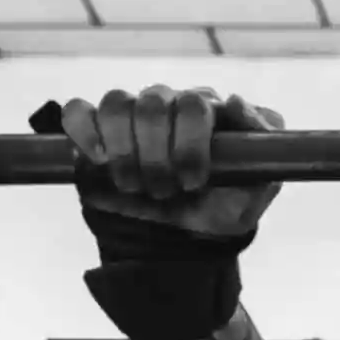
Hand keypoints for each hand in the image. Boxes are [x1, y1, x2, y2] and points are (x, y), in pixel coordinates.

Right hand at [48, 86, 281, 246]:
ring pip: (116, 104)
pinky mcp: (97, 132)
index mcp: (208, 109)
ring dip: (124, 153)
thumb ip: (261, 139)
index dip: (189, 144)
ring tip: (137, 186)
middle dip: (156, 157)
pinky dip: (84, 131)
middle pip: (151, 104)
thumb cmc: (225, 207)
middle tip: (166, 191)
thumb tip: (233, 100)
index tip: (194, 182)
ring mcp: (131, 114)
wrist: (186, 240)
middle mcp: (169, 102)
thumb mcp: (260, 184)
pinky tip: (97, 159)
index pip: (193, 104)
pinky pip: (78, 111)